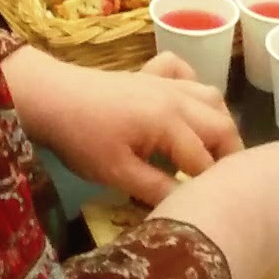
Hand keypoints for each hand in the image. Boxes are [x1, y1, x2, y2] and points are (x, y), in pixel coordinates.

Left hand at [5, 49, 241, 206]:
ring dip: (217, 122)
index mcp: (171, 122)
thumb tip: (188, 207)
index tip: (212, 206)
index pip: (206, 159)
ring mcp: (164, 81)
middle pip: (222, 124)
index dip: (212, 186)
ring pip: (211, 95)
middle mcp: (177, 97)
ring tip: (208, 152)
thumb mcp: (117, 173)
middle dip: (228, 154)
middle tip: (220, 184)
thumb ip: (156, 190)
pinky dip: (192, 85)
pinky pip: (183, 71)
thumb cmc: (81, 138)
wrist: (50, 96)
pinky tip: (184, 105)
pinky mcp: (148, 73)